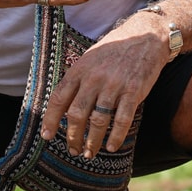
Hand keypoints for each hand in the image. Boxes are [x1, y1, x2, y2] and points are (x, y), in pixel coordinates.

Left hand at [41, 15, 171, 157]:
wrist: (145, 36)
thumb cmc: (114, 50)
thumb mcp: (89, 59)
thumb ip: (77, 80)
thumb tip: (63, 106)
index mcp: (80, 70)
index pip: (59, 99)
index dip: (51, 120)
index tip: (46, 136)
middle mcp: (94, 78)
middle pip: (77, 114)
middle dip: (73, 137)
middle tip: (73, 150)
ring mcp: (115, 85)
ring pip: (98, 121)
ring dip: (92, 141)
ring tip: (89, 154)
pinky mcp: (134, 91)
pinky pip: (122, 119)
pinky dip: (116, 136)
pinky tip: (111, 147)